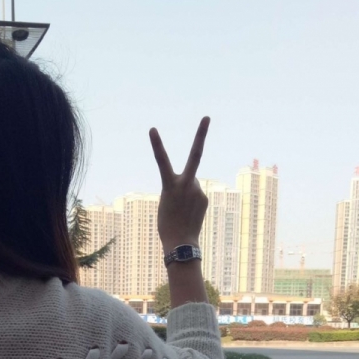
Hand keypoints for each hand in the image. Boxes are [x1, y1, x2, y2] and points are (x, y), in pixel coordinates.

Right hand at [149, 117, 209, 249]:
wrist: (180, 242)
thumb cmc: (167, 224)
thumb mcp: (167, 201)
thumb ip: (180, 186)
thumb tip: (195, 181)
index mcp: (169, 185)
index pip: (161, 160)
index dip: (156, 144)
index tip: (152, 129)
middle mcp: (186, 184)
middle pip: (195, 155)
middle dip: (201, 134)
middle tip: (207, 117)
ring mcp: (197, 190)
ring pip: (192, 184)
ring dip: (186, 193)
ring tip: (181, 210)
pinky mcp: (204, 198)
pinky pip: (196, 194)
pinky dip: (192, 202)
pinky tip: (188, 213)